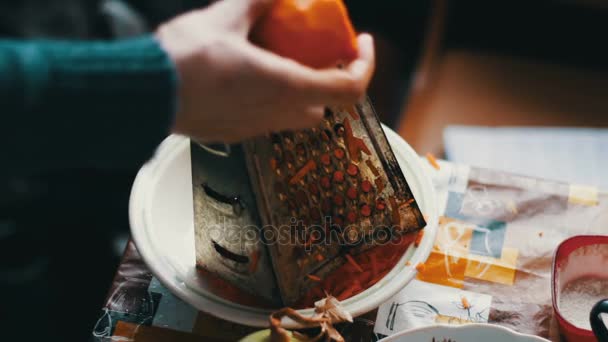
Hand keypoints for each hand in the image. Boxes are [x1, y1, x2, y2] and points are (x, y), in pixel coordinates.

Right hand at [156, 0, 374, 142]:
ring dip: (299, 91)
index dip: (364, 65)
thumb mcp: (225, 18)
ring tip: (279, 62)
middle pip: (324, 106)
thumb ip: (258, 2)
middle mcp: (276, 114)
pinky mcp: (235, 133)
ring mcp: (255, 128)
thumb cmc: (183, 62)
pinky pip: (266, 119)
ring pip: (295, 115)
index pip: (350, 88)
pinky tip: (247, 76)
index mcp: (285, 86)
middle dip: (327, 80)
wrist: (144, 95)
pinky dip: (270, 99)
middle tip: (316, 54)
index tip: (358, 45)